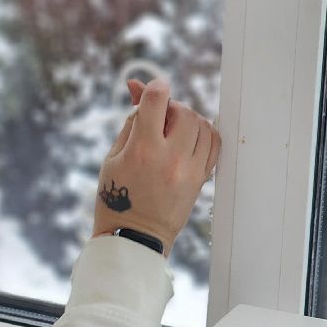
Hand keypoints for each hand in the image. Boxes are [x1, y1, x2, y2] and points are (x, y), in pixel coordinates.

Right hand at [91, 78, 219, 251]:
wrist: (134, 238)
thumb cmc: (116, 199)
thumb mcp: (112, 159)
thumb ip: (130, 124)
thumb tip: (140, 94)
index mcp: (142, 151)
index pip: (156, 100)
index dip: (153, 87)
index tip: (151, 90)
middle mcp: (170, 158)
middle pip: (184, 111)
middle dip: (171, 107)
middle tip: (158, 119)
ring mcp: (189, 170)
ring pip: (203, 125)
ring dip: (188, 119)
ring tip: (173, 131)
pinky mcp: (201, 180)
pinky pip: (214, 143)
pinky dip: (205, 133)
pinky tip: (190, 138)